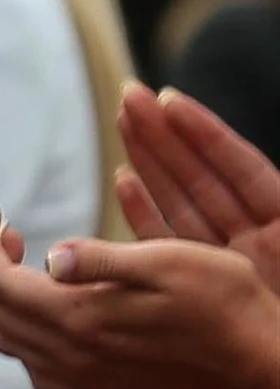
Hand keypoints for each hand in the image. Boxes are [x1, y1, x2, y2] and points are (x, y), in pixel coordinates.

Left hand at [0, 190, 279, 388]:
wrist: (256, 356)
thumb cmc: (221, 301)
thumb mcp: (166, 262)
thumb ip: (100, 260)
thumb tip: (50, 254)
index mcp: (77, 318)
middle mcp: (67, 354)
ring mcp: (77, 376)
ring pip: (7, 334)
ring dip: (1, 289)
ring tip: (18, 249)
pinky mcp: (92, 384)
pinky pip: (32, 358)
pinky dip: (22, 322)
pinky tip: (44, 298)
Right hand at [118, 85, 279, 292]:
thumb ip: (267, 195)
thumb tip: (232, 173)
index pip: (242, 167)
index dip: (206, 133)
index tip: (169, 100)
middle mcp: (256, 240)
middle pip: (204, 177)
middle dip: (165, 134)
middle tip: (130, 96)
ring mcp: (225, 265)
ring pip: (181, 203)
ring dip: (149, 160)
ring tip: (122, 122)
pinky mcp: (196, 291)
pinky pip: (166, 244)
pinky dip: (143, 213)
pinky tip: (123, 182)